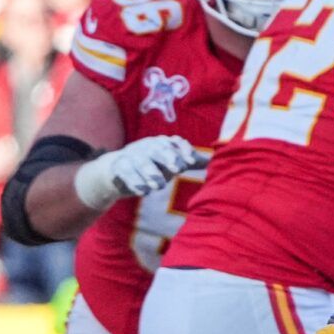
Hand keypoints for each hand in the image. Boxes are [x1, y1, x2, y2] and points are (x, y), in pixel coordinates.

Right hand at [73, 135, 205, 208]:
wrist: (119, 170)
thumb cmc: (152, 165)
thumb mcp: (171, 163)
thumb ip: (189, 160)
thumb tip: (214, 159)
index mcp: (161, 144)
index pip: (174, 142)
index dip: (183, 149)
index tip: (190, 162)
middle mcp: (147, 146)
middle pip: (157, 148)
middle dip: (167, 157)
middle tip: (176, 170)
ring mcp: (131, 155)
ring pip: (141, 161)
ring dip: (151, 173)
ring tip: (157, 186)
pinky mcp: (119, 166)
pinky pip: (126, 172)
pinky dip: (134, 182)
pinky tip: (142, 191)